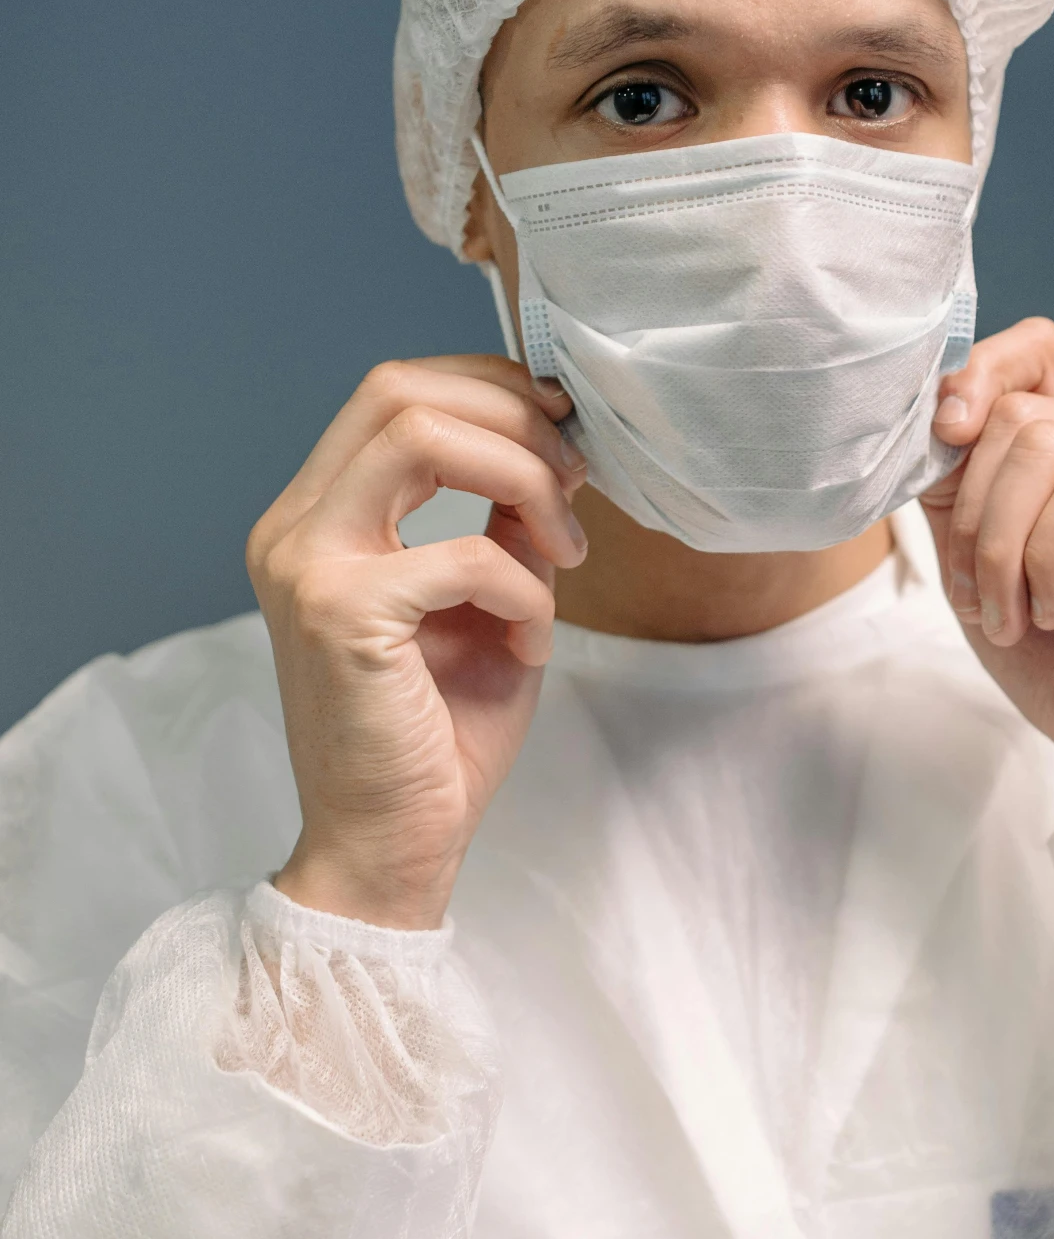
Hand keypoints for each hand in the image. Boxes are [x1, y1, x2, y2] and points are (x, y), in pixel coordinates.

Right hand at [247, 356, 585, 928]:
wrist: (390, 850)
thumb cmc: (438, 738)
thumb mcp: (486, 605)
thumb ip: (502, 524)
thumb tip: (551, 445)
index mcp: (315, 519)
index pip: (392, 393)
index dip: (489, 389)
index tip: (563, 433)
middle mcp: (293, 528)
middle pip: (398, 389)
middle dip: (511, 416)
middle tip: (576, 476)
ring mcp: (306, 565)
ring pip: (419, 434)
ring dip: (522, 477)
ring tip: (567, 548)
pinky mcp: (340, 613)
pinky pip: (465, 552)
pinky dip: (524, 587)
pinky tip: (533, 640)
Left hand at [922, 320, 1053, 856]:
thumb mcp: (980, 563)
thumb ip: (960, 485)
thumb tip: (935, 413)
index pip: (1035, 352)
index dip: (976, 376)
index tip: (941, 445)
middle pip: (1020, 411)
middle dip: (975, 513)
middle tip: (986, 598)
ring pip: (1047, 446)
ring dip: (1003, 545)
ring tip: (1016, 615)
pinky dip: (1046, 557)